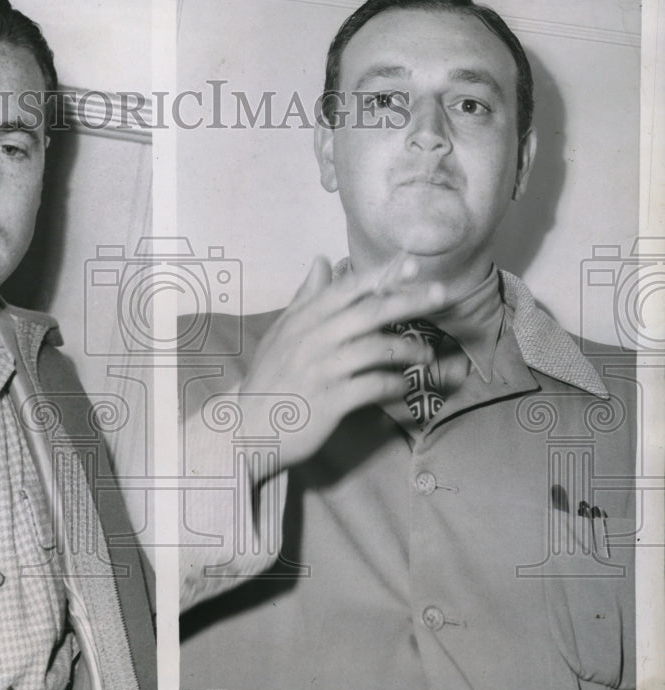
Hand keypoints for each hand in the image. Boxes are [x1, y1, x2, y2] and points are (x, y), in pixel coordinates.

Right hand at [237, 254, 447, 477]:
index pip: (345, 290)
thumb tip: (321, 262)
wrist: (247, 427)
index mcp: (302, 321)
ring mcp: (321, 371)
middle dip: (410, 301)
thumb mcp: (280, 333)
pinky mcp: (330, 401)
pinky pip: (373, 386)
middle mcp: (312, 340)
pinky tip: (403, 385)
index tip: (410, 265)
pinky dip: (393, 384)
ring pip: (376, 349)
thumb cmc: (268, 379)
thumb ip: (305, 299)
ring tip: (426, 356)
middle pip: (369, 313)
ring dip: (408, 350)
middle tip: (443, 294)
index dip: (380, 276)